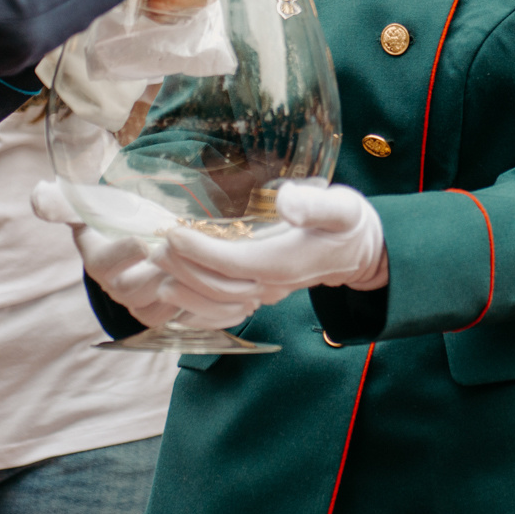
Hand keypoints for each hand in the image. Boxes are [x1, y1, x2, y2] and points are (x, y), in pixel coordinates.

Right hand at [29, 182, 260, 330]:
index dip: (126, 250)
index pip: (106, 263)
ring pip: (171, 304)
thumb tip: (38, 196)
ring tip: (221, 271)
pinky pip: (189, 317)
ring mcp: (144, 304)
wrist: (132, 237)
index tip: (147, 236)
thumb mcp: (89, 204)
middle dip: (172, 270)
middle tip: (198, 252)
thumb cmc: (113, 215)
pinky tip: (235, 293)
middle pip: (143, 288)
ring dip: (198, 291)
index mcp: (98, 262)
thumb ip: (64, 202)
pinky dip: (213, 306)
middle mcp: (118, 289)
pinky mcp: (168, 314)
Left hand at [149, 181, 386, 306]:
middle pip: (217, 286)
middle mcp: (271, 285)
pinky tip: (173, 292)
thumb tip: (287, 202)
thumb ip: (316, 205)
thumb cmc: (348, 224)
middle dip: (183, 267)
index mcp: (285, 263)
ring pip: (215, 303)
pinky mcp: (258, 295)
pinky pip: (221, 312)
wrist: (359, 253)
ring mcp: (264, 294)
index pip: (232, 263)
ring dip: (183, 287)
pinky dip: (193, 306)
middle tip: (155, 244)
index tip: (173, 233)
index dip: (199, 251)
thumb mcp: (342, 206)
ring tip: (157, 265)